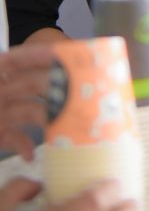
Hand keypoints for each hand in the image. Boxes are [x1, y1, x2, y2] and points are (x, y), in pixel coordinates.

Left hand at [0, 44, 55, 158]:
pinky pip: (19, 136)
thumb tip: (36, 71)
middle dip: (56, 88)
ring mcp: (1, 113)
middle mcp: (2, 90)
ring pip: (32, 111)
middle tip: (80, 94)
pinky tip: (31, 155)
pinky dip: (26, 144)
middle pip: (34, 84)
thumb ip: (5, 68)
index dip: (42, 55)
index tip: (65, 56)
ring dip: (48, 119)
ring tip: (65, 127)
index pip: (21, 58)